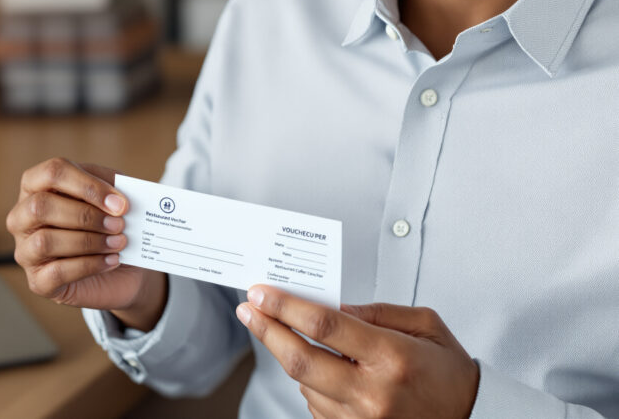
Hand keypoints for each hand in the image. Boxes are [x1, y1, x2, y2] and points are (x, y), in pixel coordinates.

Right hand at [7, 158, 166, 330]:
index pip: (52, 172)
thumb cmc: (110, 223)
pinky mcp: (38, 281)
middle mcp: (23, 217)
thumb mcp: (113, 196)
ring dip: (89, 241)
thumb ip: (112, 186)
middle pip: (41, 206)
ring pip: (45, 241)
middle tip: (119, 224)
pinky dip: (90, 265)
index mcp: (37, 186)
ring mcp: (26, 251)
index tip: (119, 202)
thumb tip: (115, 196)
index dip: (87, 185)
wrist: (123, 268)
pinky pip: (56, 272)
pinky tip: (111, 260)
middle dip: (85, 215)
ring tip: (119, 243)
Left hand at [236, 286, 478, 418]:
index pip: (324, 327)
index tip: (261, 292)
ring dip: (292, 357)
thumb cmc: (448, 371)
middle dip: (268, 331)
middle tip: (248, 309)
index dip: (286, 307)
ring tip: (295, 336)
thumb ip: (376, 312)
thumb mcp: (425, 325)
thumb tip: (330, 306)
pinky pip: (316, 405)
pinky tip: (323, 369)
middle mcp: (372, 394)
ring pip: (304, 384)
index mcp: (392, 358)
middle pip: (301, 361)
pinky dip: (311, 382)